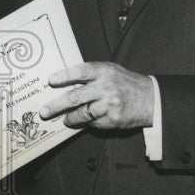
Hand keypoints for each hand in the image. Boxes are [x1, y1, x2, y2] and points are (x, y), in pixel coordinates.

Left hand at [39, 62, 153, 128]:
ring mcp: (110, 104)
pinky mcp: (113, 119)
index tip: (51, 81)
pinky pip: (94, 123)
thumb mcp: (110, 71)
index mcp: (104, 71)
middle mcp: (106, 87)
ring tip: (65, 119)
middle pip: (76, 97)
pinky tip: (87, 121)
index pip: (81, 72)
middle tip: (44, 111)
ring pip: (82, 114)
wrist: (150, 98)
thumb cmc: (125, 83)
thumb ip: (91, 75)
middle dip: (57, 105)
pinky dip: (88, 122)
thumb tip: (64, 83)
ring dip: (70, 118)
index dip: (65, 76)